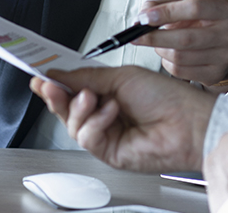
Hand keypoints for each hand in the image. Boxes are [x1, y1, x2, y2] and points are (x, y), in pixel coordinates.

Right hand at [29, 65, 216, 172]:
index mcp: (109, 92)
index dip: (56, 83)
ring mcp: (107, 134)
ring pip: (72, 125)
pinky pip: (87, 137)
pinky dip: (95, 122)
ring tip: (93, 97)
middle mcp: (105, 114)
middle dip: (56, 95)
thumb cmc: (166, 97)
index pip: (75, 88)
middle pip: (68, 109)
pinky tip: (111, 112)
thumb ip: (87, 77)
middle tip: (47, 84)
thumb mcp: (122, 76)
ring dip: (79, 108)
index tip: (40, 74)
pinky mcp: (109, 152)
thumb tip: (58, 74)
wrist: (188, 122)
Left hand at [134, 0, 227, 87]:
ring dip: (160, 50)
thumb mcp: (187, 7)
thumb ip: (164, 5)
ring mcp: (223, 56)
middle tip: (138, 36)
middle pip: (185, 37)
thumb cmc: (203, 24)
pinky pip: (180, 71)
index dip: (167, 12)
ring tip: (158, 44)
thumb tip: (144, 13)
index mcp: (224, 10)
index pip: (194, 8)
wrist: (222, 47)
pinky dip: (167, 63)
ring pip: (180, 56)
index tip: (146, 17)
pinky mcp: (214, 74)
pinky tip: (169, 55)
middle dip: (155, 37)